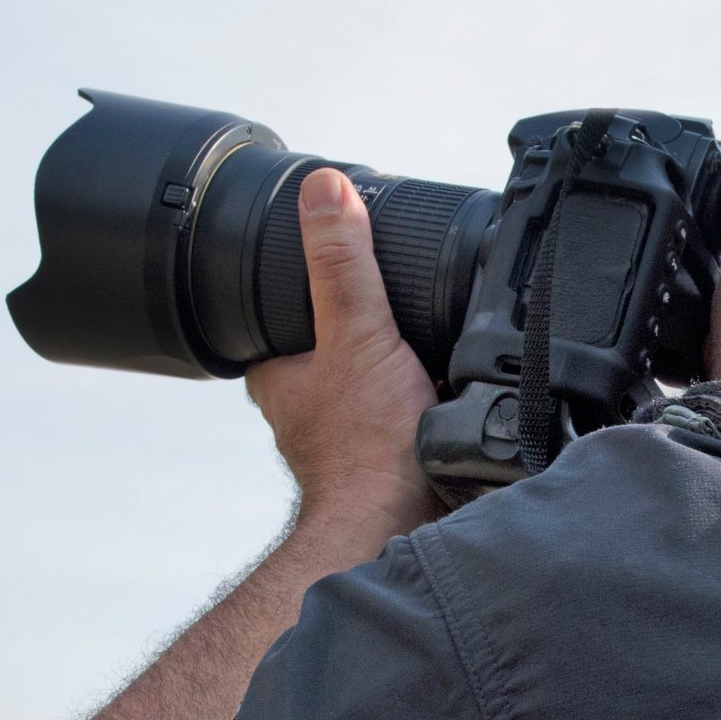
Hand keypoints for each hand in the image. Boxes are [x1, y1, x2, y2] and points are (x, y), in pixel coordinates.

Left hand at [245, 167, 440, 541]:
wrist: (401, 530)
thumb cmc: (367, 450)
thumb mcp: (357, 333)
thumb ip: (343, 264)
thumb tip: (324, 189)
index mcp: (276, 372)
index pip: (280, 306)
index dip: (311, 277)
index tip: (344, 255)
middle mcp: (302, 404)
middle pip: (328, 339)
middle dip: (363, 322)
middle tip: (398, 299)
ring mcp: (342, 435)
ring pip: (365, 376)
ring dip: (397, 363)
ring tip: (429, 346)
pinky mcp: (383, 457)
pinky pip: (399, 409)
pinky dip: (420, 395)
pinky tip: (444, 390)